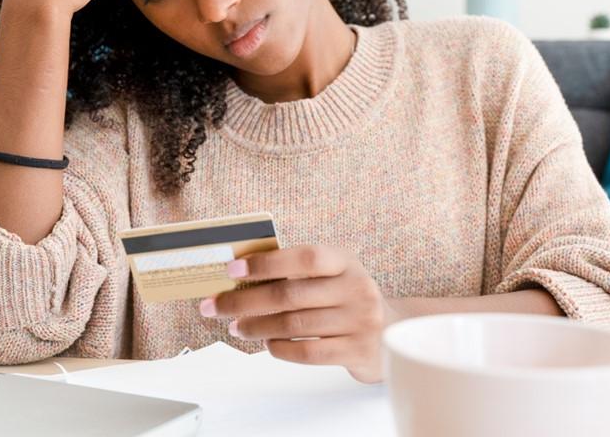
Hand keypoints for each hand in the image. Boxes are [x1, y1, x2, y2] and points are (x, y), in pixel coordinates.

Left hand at [199, 245, 399, 382]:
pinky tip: (266, 344)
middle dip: (245, 301)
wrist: (393, 331)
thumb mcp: (332, 275)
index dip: (267, 263)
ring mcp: (360, 321)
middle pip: (290, 295)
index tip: (233, 270)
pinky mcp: (358, 351)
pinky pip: (308, 352)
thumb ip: (298, 274)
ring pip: (294, 325)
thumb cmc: (346, 299)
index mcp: (345, 261)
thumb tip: (241, 277)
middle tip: (216, 306)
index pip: (304, 258)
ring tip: (236, 327)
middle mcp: (356, 288)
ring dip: (256, 327)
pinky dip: (280, 348)